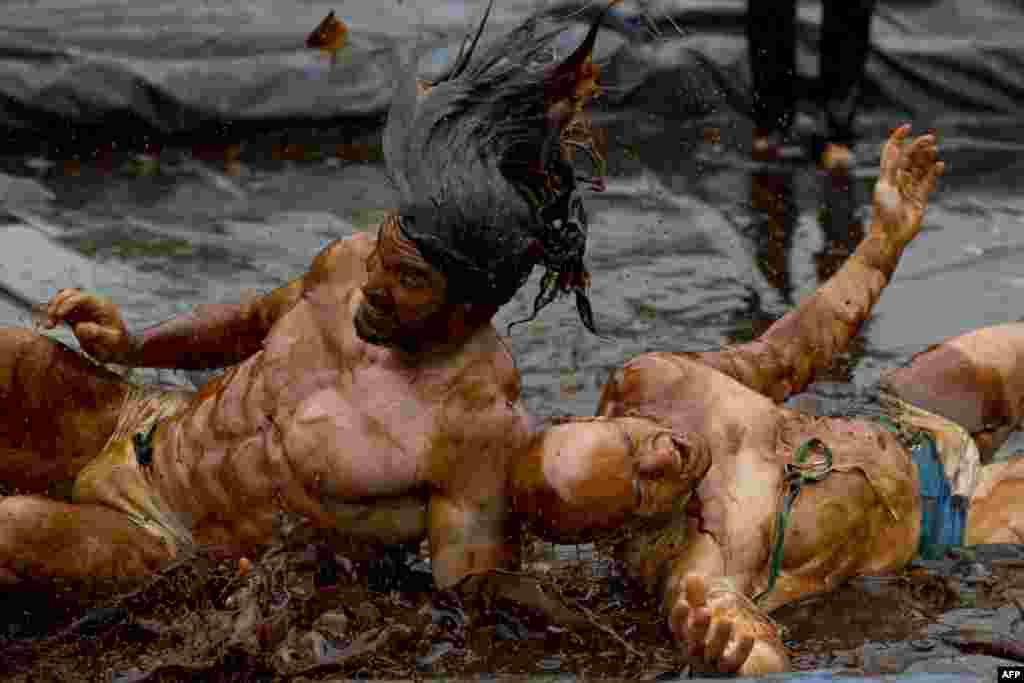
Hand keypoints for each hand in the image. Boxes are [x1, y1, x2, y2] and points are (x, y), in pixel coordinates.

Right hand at [43, 288, 133, 363]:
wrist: (119, 348)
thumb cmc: (118, 343)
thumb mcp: (111, 340)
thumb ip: (97, 333)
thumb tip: (79, 327)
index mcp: (101, 305)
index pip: (81, 297)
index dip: (68, 303)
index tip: (59, 316)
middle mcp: (90, 304)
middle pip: (68, 294)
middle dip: (57, 305)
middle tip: (52, 321)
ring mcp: (82, 310)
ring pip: (61, 301)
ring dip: (53, 310)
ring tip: (50, 325)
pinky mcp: (75, 317)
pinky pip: (60, 311)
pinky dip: (53, 317)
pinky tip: (50, 327)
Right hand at [670, 574, 785, 676]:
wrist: (724, 666)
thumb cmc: (708, 635)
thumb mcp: (701, 615)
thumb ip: (696, 597)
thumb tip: (692, 575)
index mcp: (685, 637)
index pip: (677, 628)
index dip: (678, 617)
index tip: (683, 602)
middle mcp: (696, 651)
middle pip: (694, 642)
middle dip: (699, 627)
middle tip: (706, 610)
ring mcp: (712, 663)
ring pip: (714, 653)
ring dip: (720, 637)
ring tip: (727, 620)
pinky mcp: (730, 669)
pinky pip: (735, 662)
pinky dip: (742, 650)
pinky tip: (748, 635)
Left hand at [872, 124, 943, 248]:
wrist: (890, 236)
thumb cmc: (883, 213)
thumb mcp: (885, 188)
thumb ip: (891, 168)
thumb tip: (894, 147)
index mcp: (886, 177)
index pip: (892, 153)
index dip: (898, 139)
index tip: (907, 127)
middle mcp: (897, 182)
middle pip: (909, 159)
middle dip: (918, 147)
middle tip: (930, 139)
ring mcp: (909, 190)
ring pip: (920, 169)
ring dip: (926, 158)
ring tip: (934, 150)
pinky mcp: (919, 200)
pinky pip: (928, 183)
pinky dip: (934, 173)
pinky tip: (939, 165)